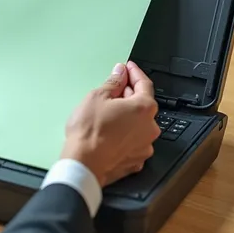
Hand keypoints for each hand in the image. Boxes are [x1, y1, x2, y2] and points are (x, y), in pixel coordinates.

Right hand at [62, 62, 159, 187]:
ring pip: (138, 125)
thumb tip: (120, 73)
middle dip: (129, 95)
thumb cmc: (89, 133)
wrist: (83, 164)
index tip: (127, 68)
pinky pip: (133, 142)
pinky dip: (125, 135)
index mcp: (144, 108)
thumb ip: (113, 82)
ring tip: (106, 115)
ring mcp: (144, 146)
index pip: (144, 84)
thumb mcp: (97, 97)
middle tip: (113, 90)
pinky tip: (110, 133)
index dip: (134, 73)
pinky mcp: (136, 161)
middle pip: (142, 105)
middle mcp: (150, 128)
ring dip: (127, 117)